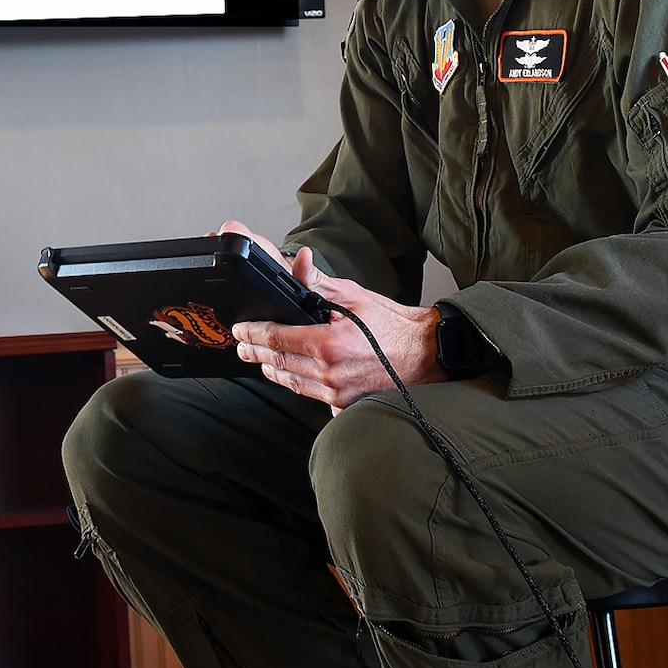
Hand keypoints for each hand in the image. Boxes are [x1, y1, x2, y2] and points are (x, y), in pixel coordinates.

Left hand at [220, 219, 442, 409]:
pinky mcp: (346, 406)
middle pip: (278, 363)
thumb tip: (299, 262)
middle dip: (255, 352)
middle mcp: (330, 374)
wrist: (427, 354)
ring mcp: (338, 394)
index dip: (252, 334)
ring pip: (292, 382)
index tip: (240, 330)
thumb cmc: (393, 325)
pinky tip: (291, 374)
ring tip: (260, 360)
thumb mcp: (354, 296)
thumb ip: (318, 283)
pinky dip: (298, 384)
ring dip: (272, 370)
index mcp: (328, 345)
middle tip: (242, 345)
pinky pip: (312, 396)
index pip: (276, 339)